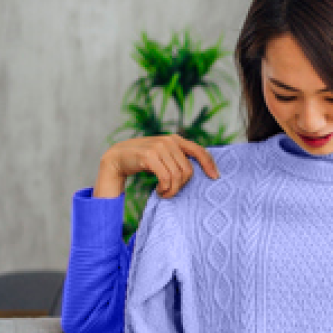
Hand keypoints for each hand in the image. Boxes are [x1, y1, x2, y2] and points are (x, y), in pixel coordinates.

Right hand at [94, 134, 220, 198]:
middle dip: (181, 186)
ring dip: (171, 190)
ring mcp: (159, 147)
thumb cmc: (144, 160)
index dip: (209, 164)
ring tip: (164, 192)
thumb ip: (178, 158)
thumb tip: (203, 169)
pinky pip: (166, 178)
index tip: (215, 177)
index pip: (199, 151)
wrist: (118, 157)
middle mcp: (169, 141)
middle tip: (170, 191)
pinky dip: (164, 189)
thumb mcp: (163, 156)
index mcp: (175, 139)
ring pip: (178, 176)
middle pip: (188, 170)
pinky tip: (158, 190)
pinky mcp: (149, 156)